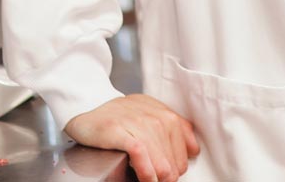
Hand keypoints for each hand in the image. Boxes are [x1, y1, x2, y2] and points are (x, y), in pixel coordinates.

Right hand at [65, 93, 199, 181]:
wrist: (90, 109)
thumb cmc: (122, 117)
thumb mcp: (152, 116)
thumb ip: (174, 130)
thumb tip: (193, 150)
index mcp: (166, 115)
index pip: (184, 151)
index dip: (177, 169)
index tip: (169, 176)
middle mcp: (155, 117)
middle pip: (173, 162)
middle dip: (167, 178)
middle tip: (158, 181)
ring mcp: (137, 123)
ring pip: (160, 162)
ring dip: (157, 179)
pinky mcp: (119, 130)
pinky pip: (140, 154)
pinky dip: (146, 172)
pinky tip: (147, 179)